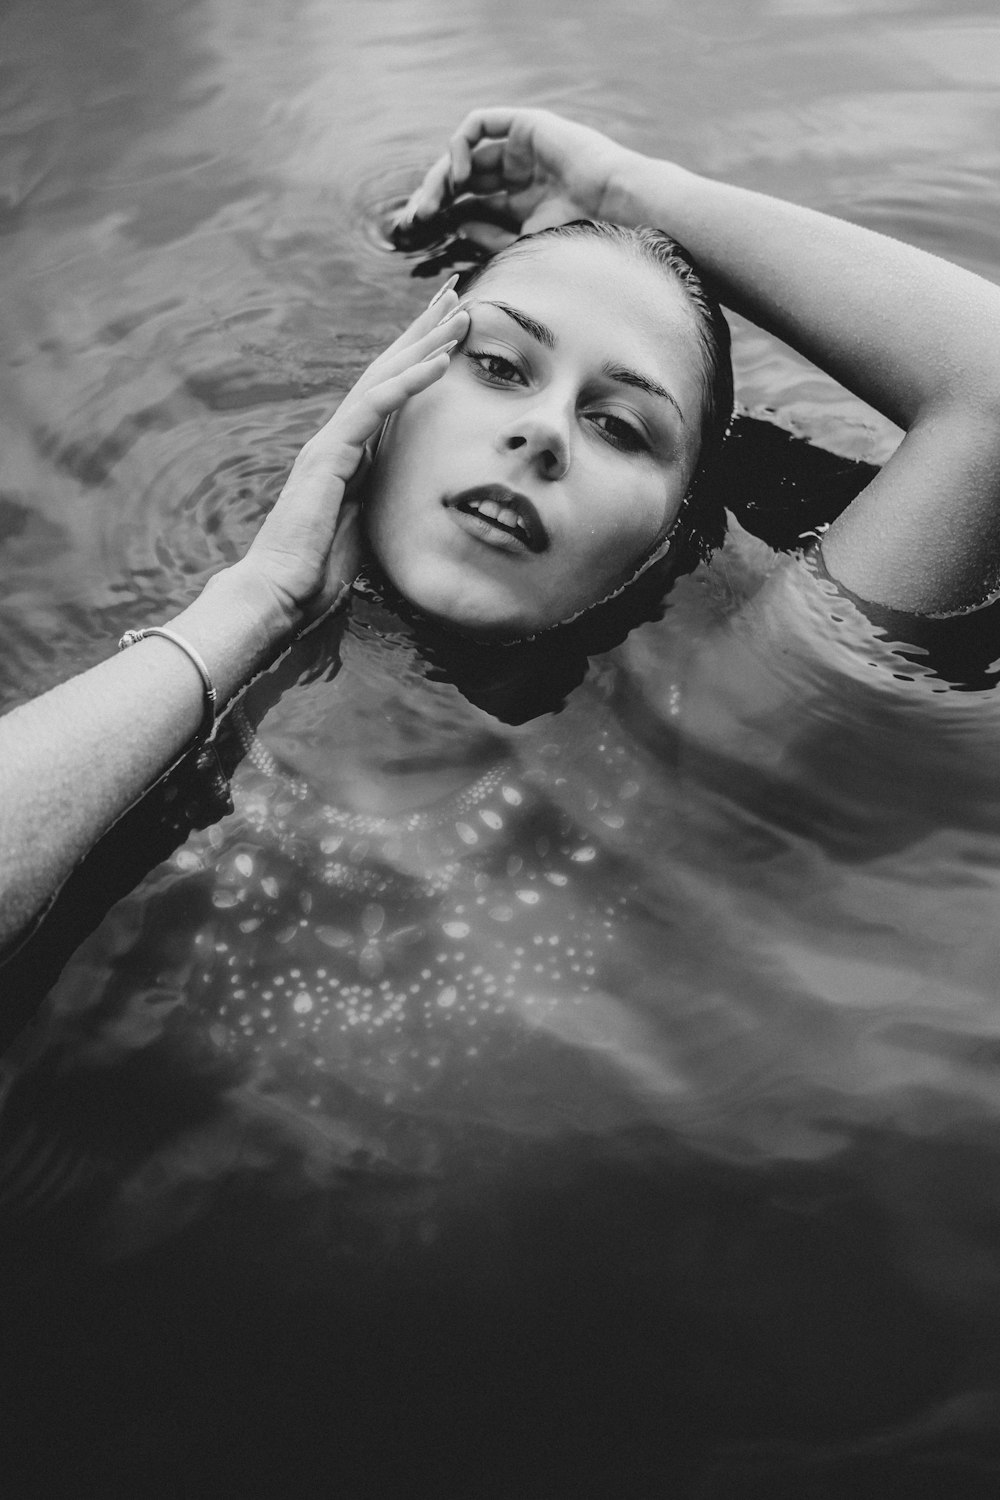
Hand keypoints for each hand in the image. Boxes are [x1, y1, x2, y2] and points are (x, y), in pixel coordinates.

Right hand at [238, 284, 468, 628]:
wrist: (278, 595)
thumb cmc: (315, 575)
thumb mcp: (363, 530)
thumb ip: (379, 501)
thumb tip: (407, 499)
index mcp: (348, 455)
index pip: (389, 395)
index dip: (419, 361)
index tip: (450, 332)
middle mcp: (338, 439)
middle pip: (386, 372)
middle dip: (421, 332)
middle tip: (456, 296)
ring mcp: (331, 443)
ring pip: (384, 378)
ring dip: (425, 345)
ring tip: (460, 315)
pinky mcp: (330, 455)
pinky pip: (376, 407)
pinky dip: (410, 381)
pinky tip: (441, 361)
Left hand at [397, 108, 636, 252]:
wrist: (616, 208)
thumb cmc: (581, 235)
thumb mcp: (524, 245)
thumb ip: (490, 236)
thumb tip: (457, 222)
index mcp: (521, 204)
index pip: (470, 204)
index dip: (443, 217)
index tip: (421, 237)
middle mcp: (518, 174)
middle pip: (461, 180)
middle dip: (434, 199)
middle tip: (415, 222)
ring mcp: (521, 148)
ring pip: (464, 155)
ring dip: (440, 179)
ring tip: (430, 207)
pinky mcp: (524, 125)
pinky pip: (478, 125)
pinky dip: (459, 147)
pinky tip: (457, 178)